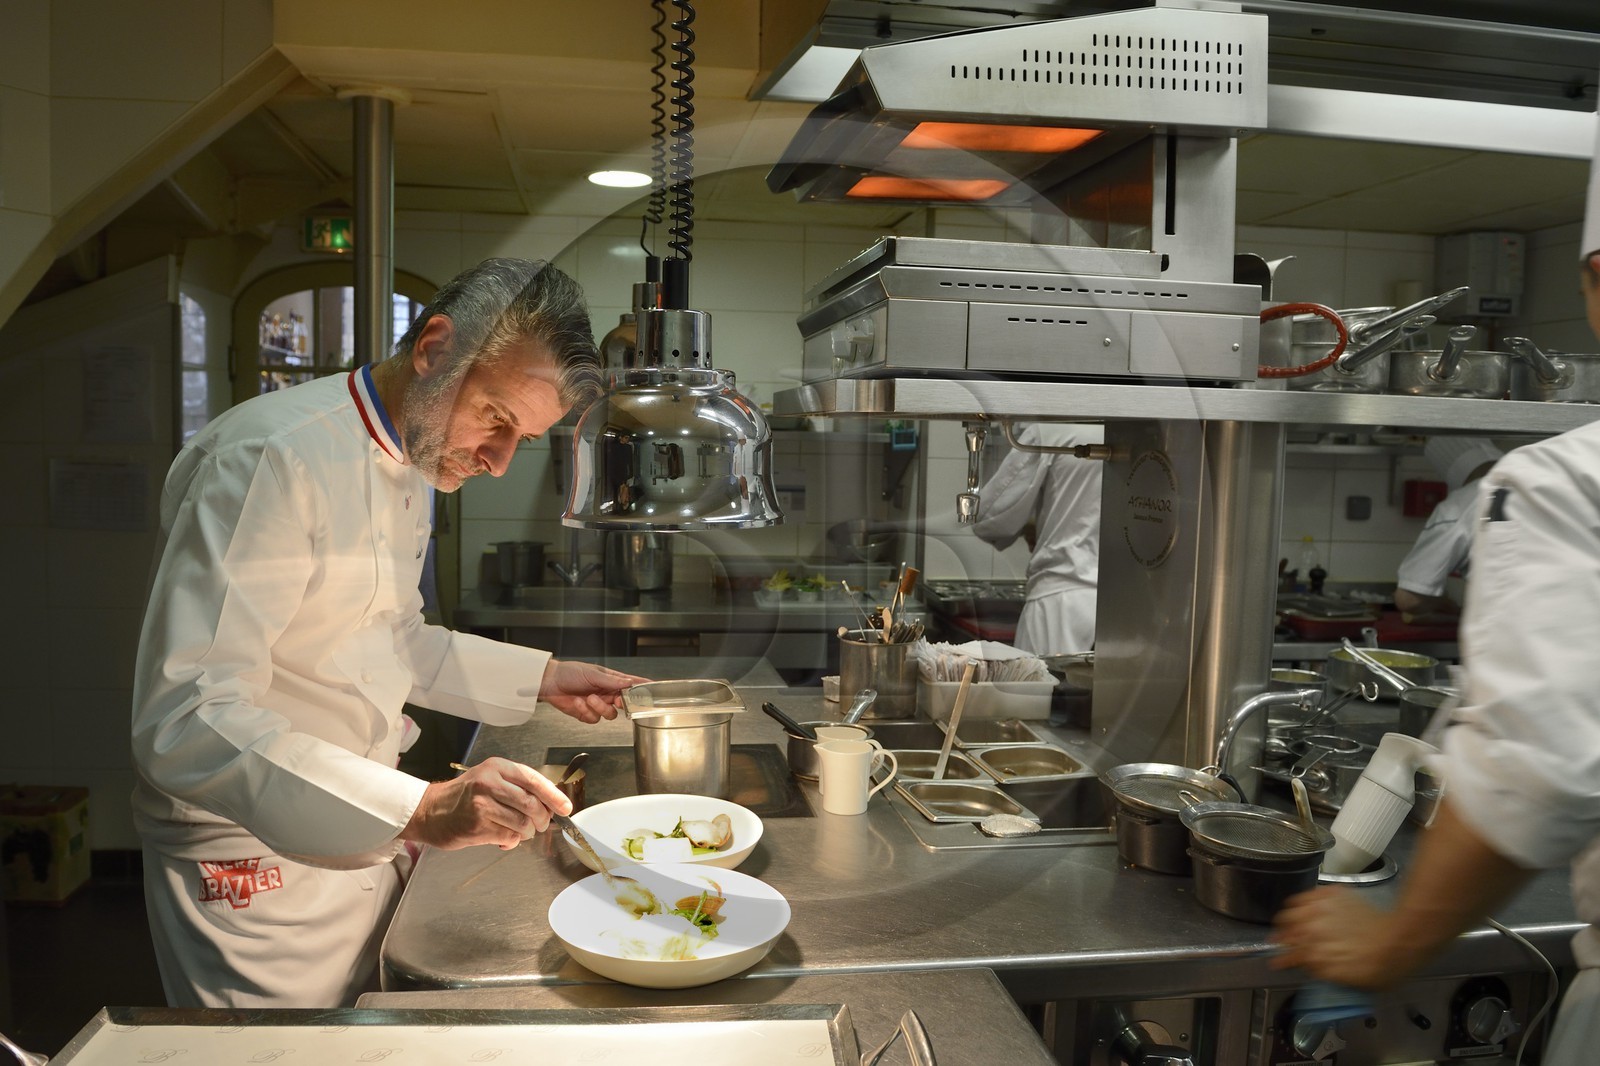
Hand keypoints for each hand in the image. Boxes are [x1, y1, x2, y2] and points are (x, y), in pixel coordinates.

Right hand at [400, 757, 570, 851]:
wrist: (430, 811)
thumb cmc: (463, 796)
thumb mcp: (489, 778)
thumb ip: (517, 786)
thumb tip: (550, 802)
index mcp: (496, 767)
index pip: (533, 780)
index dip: (554, 796)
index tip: (565, 807)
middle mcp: (489, 783)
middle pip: (532, 804)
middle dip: (542, 819)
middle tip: (541, 824)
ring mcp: (482, 805)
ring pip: (523, 823)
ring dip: (527, 832)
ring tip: (519, 831)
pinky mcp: (477, 827)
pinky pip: (510, 838)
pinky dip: (513, 842)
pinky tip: (503, 839)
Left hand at [531, 659, 647, 722]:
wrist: (549, 683)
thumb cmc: (570, 672)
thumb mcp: (592, 674)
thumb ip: (612, 681)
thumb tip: (630, 683)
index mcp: (611, 680)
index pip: (631, 684)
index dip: (643, 689)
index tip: (654, 691)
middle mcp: (606, 693)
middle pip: (624, 704)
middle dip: (619, 703)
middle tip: (616, 700)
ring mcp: (597, 704)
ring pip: (610, 715)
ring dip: (599, 708)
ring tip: (588, 698)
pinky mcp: (586, 714)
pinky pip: (593, 719)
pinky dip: (585, 712)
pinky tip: (578, 703)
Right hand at [1269, 886, 1410, 989]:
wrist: (1400, 940)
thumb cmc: (1378, 967)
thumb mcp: (1345, 978)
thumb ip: (1320, 969)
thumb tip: (1306, 962)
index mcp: (1314, 954)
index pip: (1287, 956)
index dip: (1281, 960)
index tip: (1278, 962)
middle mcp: (1311, 928)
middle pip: (1285, 930)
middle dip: (1284, 937)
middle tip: (1288, 940)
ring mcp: (1320, 908)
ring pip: (1291, 910)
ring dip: (1291, 919)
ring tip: (1295, 922)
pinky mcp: (1330, 894)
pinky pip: (1307, 896)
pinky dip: (1305, 903)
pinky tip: (1310, 909)